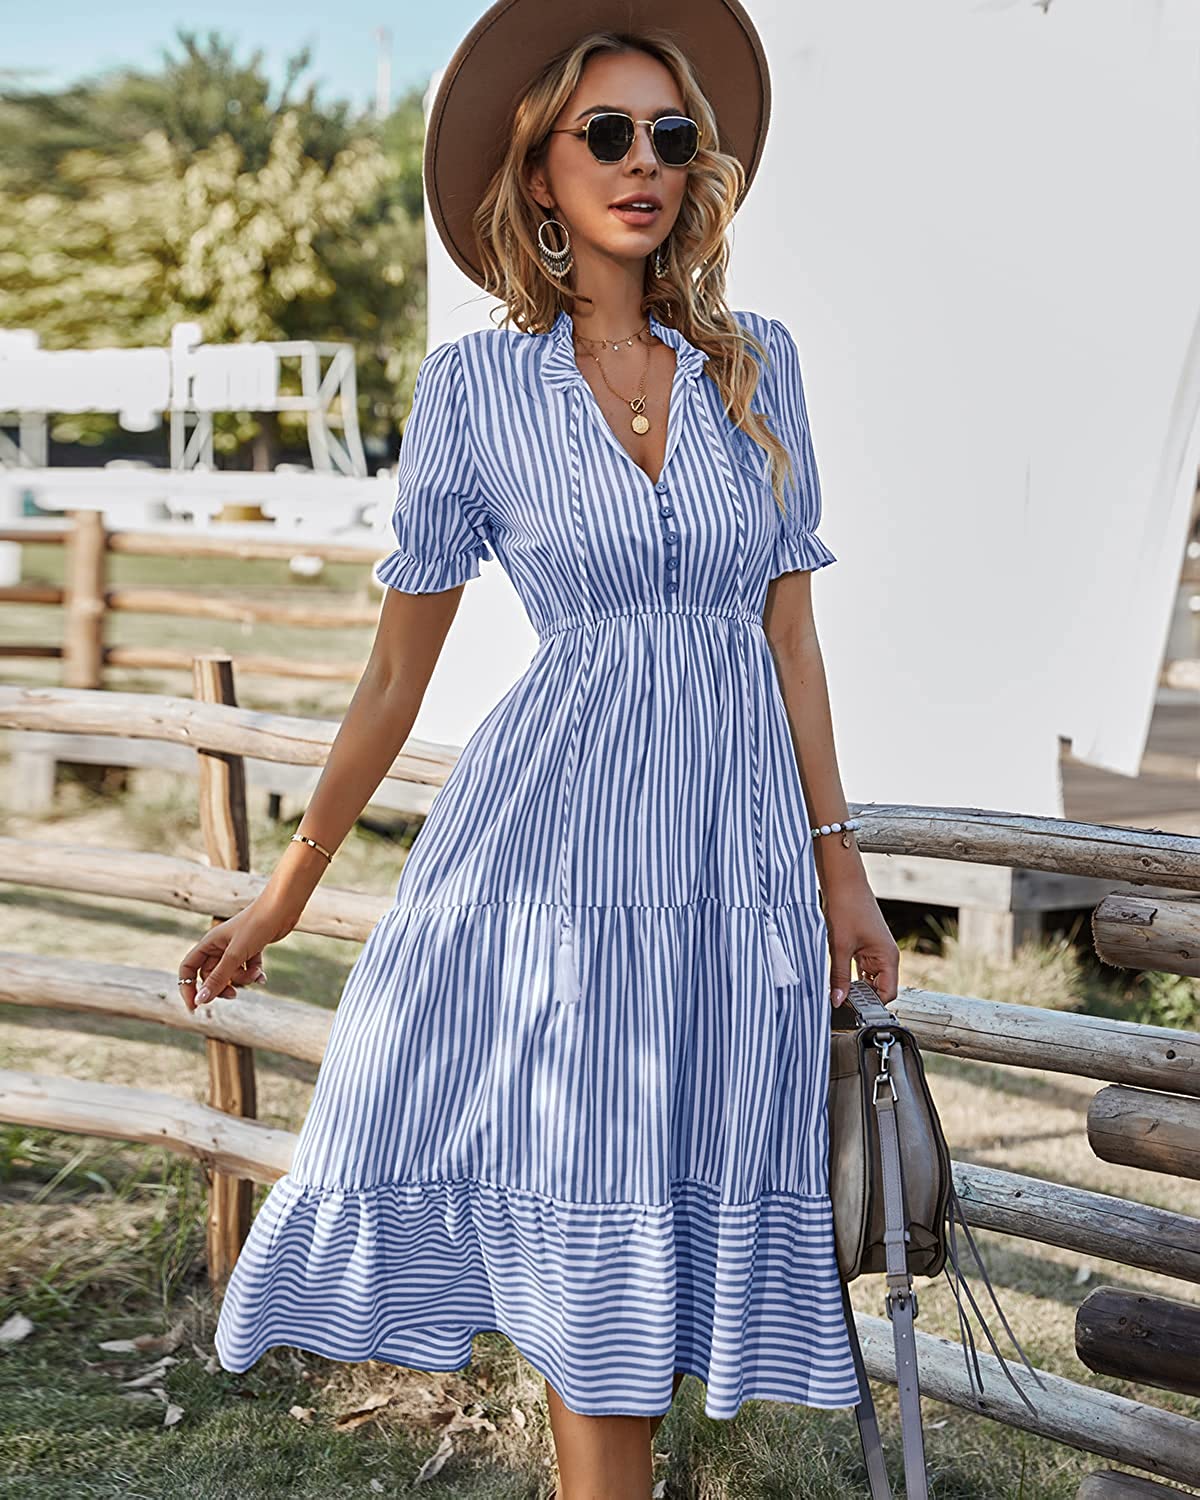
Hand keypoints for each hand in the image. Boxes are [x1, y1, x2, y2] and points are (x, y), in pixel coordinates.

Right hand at [177, 896, 297, 1012]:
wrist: (282, 908)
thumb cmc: (256, 925)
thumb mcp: (235, 955)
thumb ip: (218, 978)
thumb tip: (201, 1000)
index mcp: (208, 943)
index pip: (188, 969)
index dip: (187, 988)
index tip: (195, 1007)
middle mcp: (219, 946)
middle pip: (211, 976)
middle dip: (222, 987)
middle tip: (233, 995)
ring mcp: (236, 948)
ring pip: (231, 975)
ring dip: (243, 979)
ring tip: (256, 974)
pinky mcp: (251, 950)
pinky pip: (247, 969)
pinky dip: (254, 973)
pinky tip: (263, 976)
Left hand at [824, 882, 898, 1008]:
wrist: (842, 882)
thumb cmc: (847, 907)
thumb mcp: (839, 946)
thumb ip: (839, 977)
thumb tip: (837, 1001)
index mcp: (888, 957)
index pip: (887, 994)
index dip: (872, 1005)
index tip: (853, 1011)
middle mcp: (885, 956)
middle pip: (878, 989)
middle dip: (862, 998)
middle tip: (840, 1004)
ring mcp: (875, 952)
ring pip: (868, 980)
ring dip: (855, 987)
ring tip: (837, 992)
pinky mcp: (864, 947)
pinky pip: (861, 969)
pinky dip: (851, 976)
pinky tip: (838, 980)